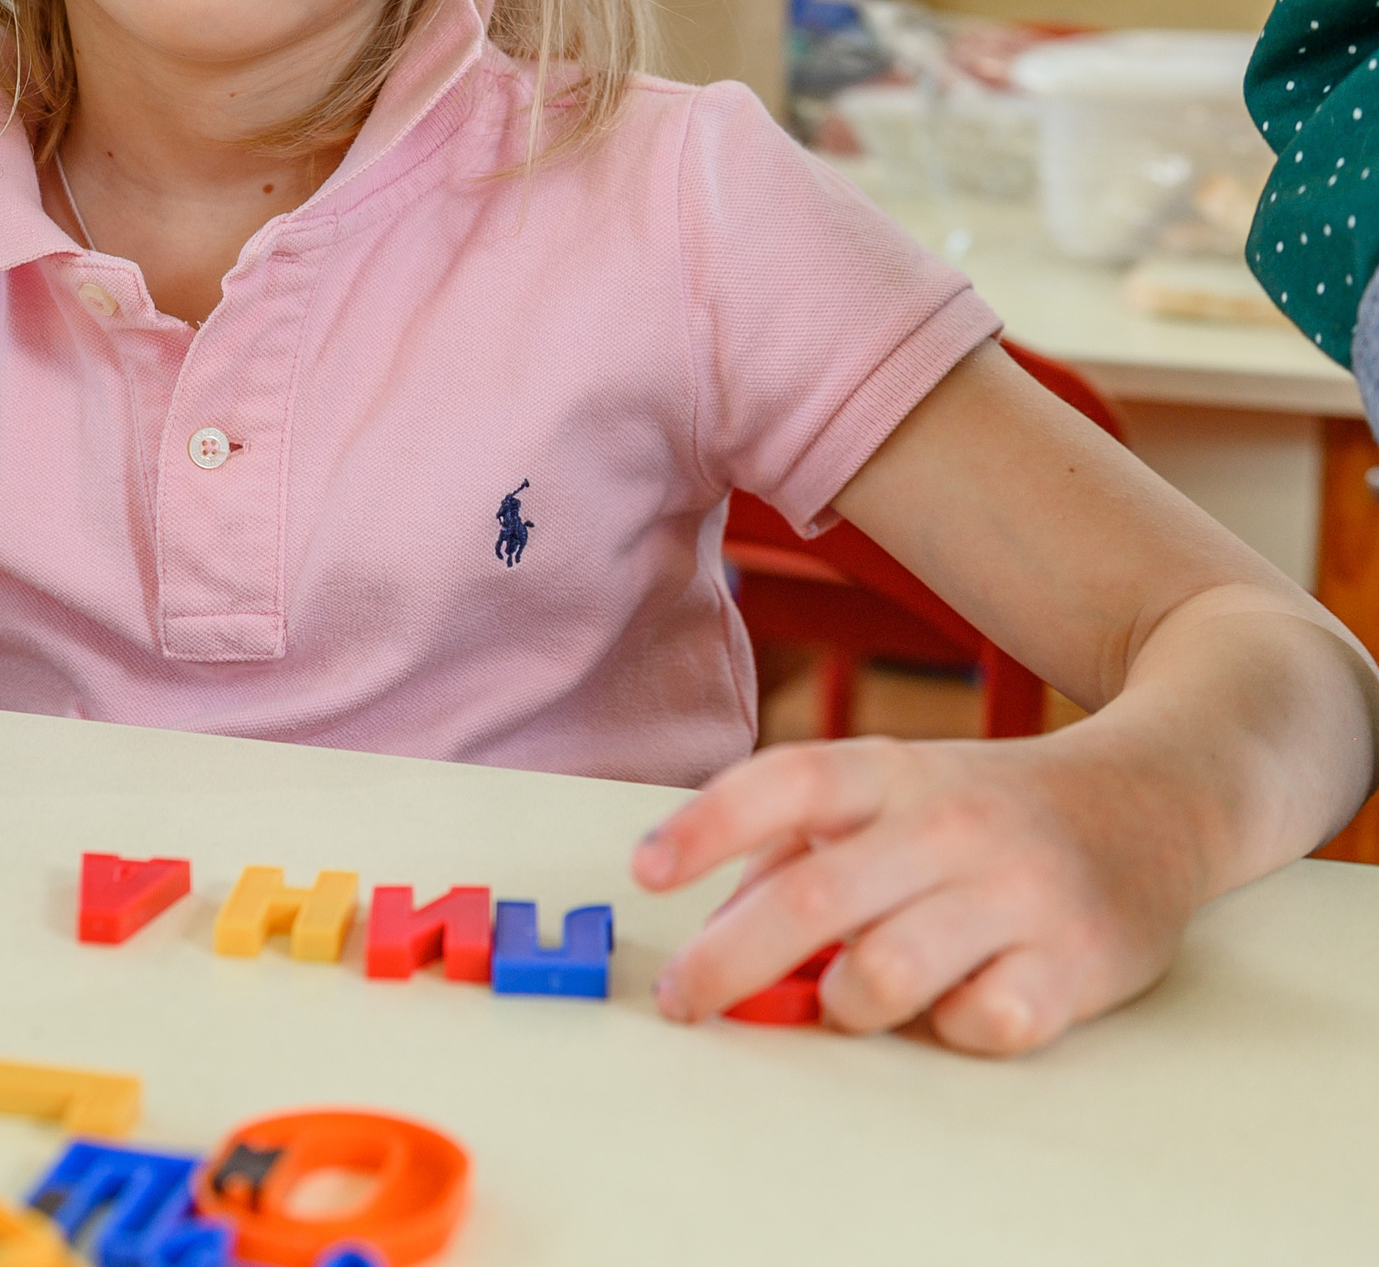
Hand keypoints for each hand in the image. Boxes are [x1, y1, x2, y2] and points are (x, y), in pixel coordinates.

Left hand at [630, 732, 1201, 1055]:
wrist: (1156, 800)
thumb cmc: (984, 813)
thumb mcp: (891, 797)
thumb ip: (799, 854)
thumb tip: (716, 939)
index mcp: (891, 770)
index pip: (784, 783)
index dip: (705, 825)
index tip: (646, 872)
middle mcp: (950, 823)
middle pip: (814, 898)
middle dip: (729, 961)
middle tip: (683, 999)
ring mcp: (1016, 893)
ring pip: (885, 974)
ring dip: (841, 1005)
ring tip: (841, 1001)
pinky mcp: (1076, 963)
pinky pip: (979, 1026)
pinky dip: (946, 1032)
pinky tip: (953, 1005)